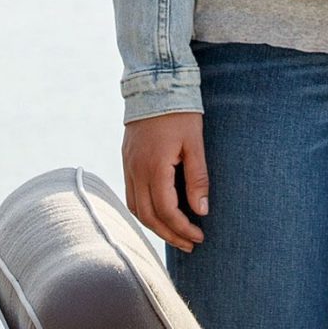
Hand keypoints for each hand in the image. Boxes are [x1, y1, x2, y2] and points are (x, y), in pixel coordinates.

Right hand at [121, 112, 207, 252]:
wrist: (155, 84)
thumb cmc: (180, 113)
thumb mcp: (195, 144)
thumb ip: (197, 178)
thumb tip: (201, 211)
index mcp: (154, 166)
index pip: (165, 211)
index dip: (182, 228)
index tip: (199, 236)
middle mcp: (136, 169)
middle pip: (148, 216)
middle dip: (169, 234)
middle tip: (190, 244)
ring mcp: (128, 165)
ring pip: (135, 208)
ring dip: (155, 226)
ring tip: (175, 234)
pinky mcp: (126, 160)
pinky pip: (130, 195)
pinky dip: (144, 211)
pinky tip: (159, 214)